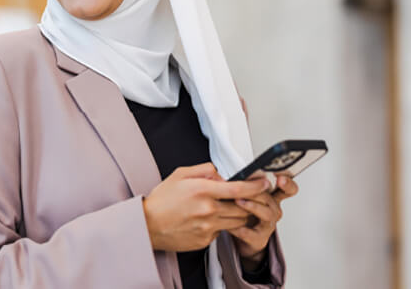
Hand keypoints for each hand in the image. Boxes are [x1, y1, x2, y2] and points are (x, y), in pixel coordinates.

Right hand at [142, 162, 267, 251]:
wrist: (147, 225)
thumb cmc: (161, 200)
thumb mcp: (181, 174)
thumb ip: (205, 170)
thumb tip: (222, 173)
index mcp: (202, 190)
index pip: (238, 188)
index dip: (256, 185)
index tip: (263, 183)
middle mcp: (207, 210)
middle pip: (243, 207)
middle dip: (247, 201)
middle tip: (243, 196)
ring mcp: (207, 227)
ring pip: (236, 221)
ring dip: (236, 214)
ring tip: (224, 207)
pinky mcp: (205, 240)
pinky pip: (222, 231)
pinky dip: (220, 225)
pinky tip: (207, 219)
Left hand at [228, 174, 298, 264]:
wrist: (245, 237)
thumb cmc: (245, 213)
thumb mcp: (243, 194)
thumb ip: (236, 182)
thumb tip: (218, 170)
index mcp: (272, 197)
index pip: (288, 189)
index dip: (287, 183)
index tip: (281, 178)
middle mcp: (273, 209)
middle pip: (271, 198)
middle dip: (257, 192)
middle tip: (244, 187)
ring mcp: (268, 224)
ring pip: (266, 214)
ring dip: (252, 206)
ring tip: (238, 202)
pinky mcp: (260, 238)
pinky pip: (252, 233)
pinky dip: (240, 228)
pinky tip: (231, 225)